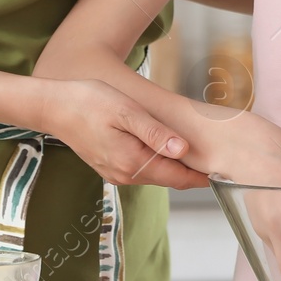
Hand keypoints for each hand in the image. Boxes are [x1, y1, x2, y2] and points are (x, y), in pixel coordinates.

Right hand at [40, 78, 208, 188]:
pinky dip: (160, 163)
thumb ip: (156, 134)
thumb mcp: (127, 112)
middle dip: (194, 173)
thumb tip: (183, 151)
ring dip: (177, 167)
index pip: (178, 177)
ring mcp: (116, 173)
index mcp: (133, 162)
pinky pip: (143, 169)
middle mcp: (125, 174)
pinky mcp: (110, 166)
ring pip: (157, 174)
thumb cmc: (90, 102)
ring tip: (202, 154)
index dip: (203, 176)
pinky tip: (171, 149)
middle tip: (222, 162)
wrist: (53, 107)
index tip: (227, 172)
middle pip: (170, 178)